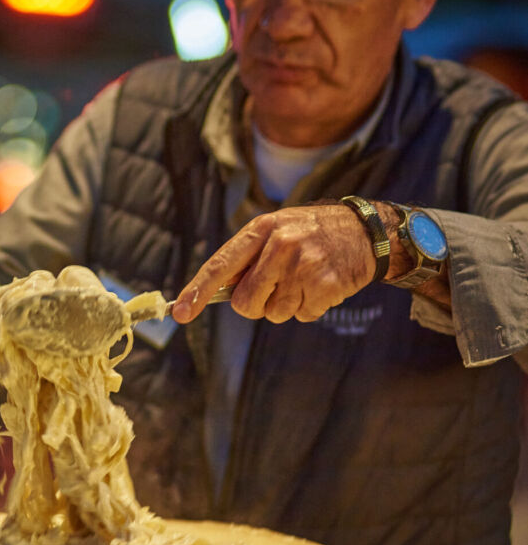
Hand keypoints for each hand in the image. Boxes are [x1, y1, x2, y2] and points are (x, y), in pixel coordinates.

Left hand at [172, 203, 375, 323]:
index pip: (221, 265)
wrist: (364, 231)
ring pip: (274, 313)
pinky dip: (310, 307)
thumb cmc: (311, 234)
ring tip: (304, 280)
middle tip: (276, 287)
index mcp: (262, 229)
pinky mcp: (324, 286)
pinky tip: (321, 285)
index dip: (198, 291)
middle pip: (246, 303)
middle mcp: (280, 246)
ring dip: (287, 305)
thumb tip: (219, 293)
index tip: (180, 313)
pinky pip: (302, 315)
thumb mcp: (277, 230)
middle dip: (257, 304)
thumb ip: (249, 258)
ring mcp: (302, 267)